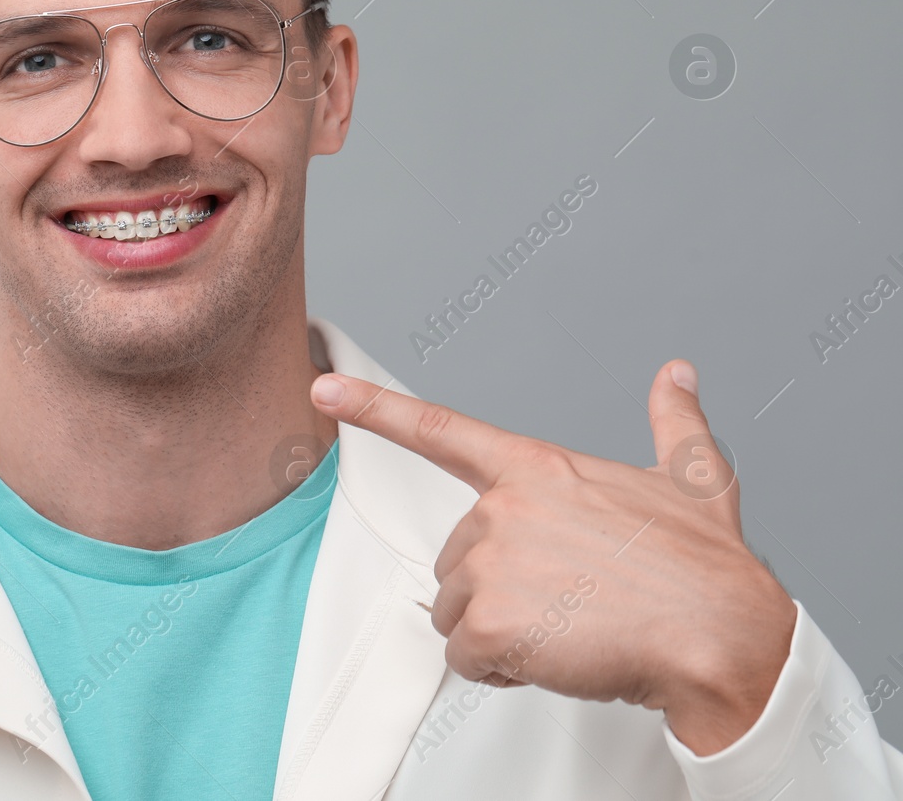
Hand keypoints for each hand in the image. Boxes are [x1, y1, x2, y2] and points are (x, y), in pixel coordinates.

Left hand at [310, 359, 795, 754]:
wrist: (724, 635)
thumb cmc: (708, 567)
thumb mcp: (693, 480)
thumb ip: (673, 422)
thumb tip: (677, 375)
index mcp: (536, 468)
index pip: (439, 431)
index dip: (373, 409)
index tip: (321, 389)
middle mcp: (502, 508)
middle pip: (456, 560)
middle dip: (501, 589)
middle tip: (569, 599)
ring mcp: (492, 563)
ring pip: (457, 611)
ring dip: (501, 632)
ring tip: (568, 626)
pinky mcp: (491, 621)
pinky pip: (465, 657)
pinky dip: (501, 671)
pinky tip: (555, 658)